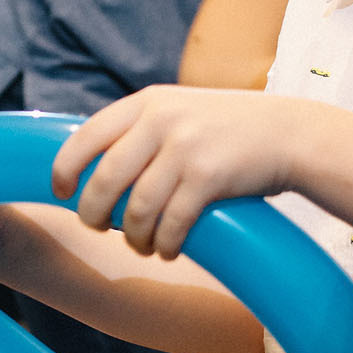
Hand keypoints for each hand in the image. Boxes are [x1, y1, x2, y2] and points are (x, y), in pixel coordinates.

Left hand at [50, 87, 319, 258]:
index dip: (64, 169)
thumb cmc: (228, 129)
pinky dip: (164, 245)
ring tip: (142, 245)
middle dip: (94, 213)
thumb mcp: (180, 109)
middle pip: (104, 180)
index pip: (86, 137)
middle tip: (99, 227)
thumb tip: (92, 164)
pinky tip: (168, 249)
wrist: (290, 133)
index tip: (62, 190)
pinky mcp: (208, 178)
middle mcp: (161, 121)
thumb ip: (141, 127)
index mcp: (148, 103)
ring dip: (134, 237)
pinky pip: (170, 225)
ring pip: (136, 210)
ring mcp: (185, 149)